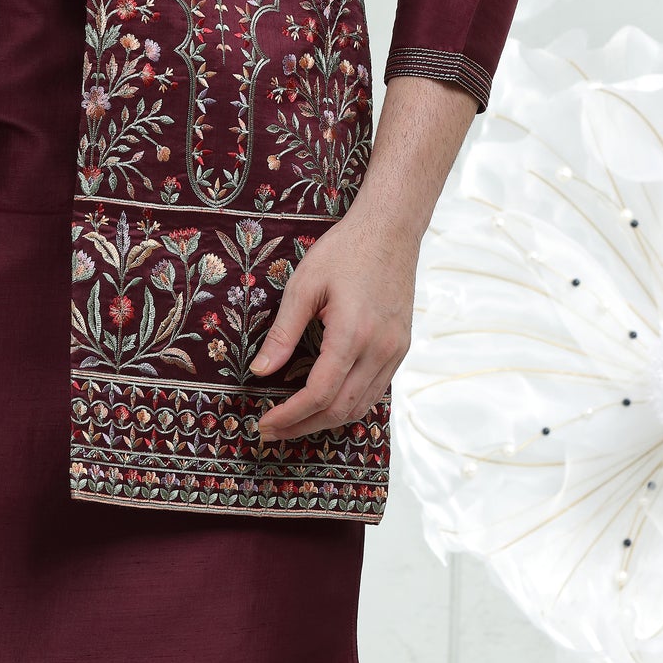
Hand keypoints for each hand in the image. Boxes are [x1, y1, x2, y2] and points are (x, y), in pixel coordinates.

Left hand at [250, 204, 415, 443]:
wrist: (390, 231)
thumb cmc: (345, 251)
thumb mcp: (304, 286)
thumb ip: (282, 333)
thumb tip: (260, 371)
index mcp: (353, 334)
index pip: (319, 394)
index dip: (290, 416)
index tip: (264, 423)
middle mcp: (380, 350)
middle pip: (341, 409)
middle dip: (303, 426)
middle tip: (272, 432)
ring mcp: (396, 351)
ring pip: (361, 406)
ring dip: (326, 421)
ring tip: (294, 423)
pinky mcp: (401, 348)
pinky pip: (375, 391)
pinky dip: (349, 405)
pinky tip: (325, 404)